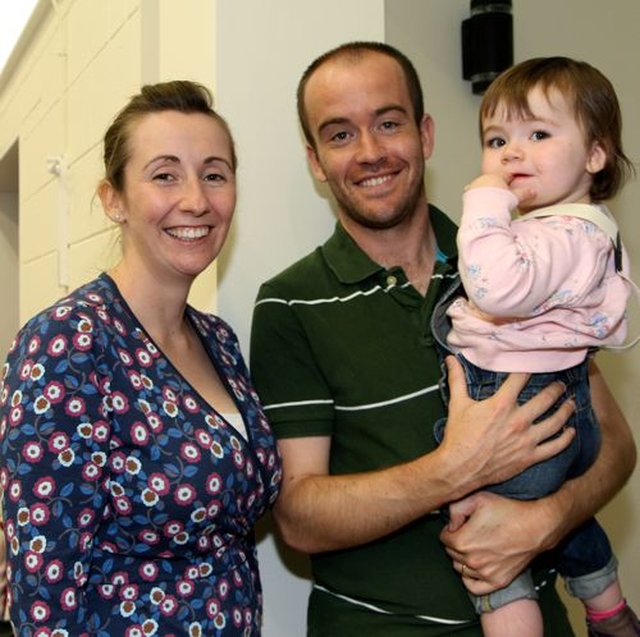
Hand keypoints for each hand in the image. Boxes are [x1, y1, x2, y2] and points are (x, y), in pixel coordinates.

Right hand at [439, 357, 575, 490]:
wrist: (459, 468)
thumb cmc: (458, 435)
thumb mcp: (457, 404)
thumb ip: (457, 379)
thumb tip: (450, 359)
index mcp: (501, 404)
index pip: (521, 378)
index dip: (529, 368)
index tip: (537, 363)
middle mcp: (518, 420)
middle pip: (545, 399)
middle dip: (555, 389)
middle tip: (561, 384)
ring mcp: (526, 440)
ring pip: (555, 422)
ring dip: (566, 410)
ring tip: (571, 403)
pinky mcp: (529, 457)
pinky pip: (554, 447)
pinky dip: (566, 439)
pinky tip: (571, 432)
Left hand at [440, 491, 554, 594]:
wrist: (536, 526)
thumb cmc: (507, 510)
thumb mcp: (477, 499)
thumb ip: (455, 509)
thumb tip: (450, 525)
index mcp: (463, 542)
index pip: (443, 538)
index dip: (451, 529)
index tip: (462, 524)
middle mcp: (472, 561)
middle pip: (451, 553)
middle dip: (456, 542)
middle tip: (470, 533)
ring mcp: (485, 574)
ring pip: (460, 568)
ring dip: (463, 558)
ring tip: (476, 546)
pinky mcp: (498, 582)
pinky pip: (473, 586)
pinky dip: (470, 578)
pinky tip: (476, 566)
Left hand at [465, 172, 535, 207]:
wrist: (483, 211)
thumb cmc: (499, 203)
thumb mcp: (515, 197)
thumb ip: (524, 193)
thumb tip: (532, 191)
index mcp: (496, 176)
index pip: (506, 175)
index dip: (511, 181)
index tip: (512, 187)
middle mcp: (484, 179)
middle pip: (493, 181)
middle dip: (498, 188)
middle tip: (502, 197)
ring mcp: (474, 186)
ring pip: (482, 187)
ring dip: (486, 193)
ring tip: (492, 203)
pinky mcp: (467, 195)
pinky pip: (473, 195)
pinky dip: (476, 199)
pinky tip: (480, 205)